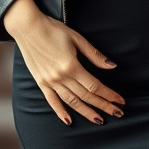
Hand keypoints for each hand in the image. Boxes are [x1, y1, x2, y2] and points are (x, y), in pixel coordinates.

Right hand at [4, 0, 124, 125]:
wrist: (28, 27)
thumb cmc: (53, 29)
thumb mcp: (77, 39)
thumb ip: (94, 55)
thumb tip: (112, 66)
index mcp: (72, 66)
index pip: (95, 86)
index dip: (109, 95)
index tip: (120, 101)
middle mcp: (61, 77)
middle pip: (86, 96)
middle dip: (103, 106)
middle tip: (118, 113)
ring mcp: (50, 81)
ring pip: (72, 102)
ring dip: (87, 112)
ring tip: (99, 120)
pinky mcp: (41, 82)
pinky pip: (52, 101)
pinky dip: (61, 112)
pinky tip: (69, 121)